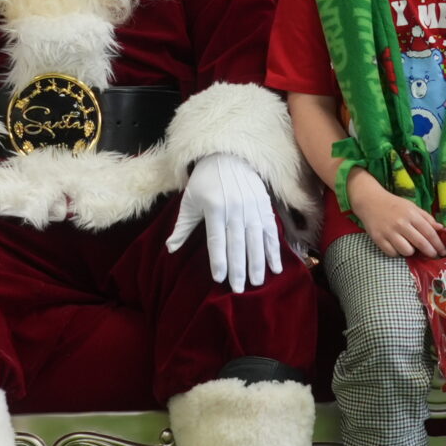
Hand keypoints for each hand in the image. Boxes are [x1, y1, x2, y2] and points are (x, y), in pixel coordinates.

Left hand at [165, 152, 284, 290]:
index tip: (219, 279)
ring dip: (257, 263)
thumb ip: (182, 226)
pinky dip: (274, 250)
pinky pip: (270, 231)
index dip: (218, 260)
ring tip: (257, 283)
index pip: (216, 239)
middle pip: (237, 243)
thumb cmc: (204, 181)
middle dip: (239, 268)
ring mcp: (252, 207)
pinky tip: (275, 267)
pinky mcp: (264, 206)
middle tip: (239, 289)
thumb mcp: (189, 201)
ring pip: (256, 239)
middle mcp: (235, 207)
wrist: (228, 155)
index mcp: (214, 206)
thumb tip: (170, 249)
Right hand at [346, 169, 442, 258]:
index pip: (429, 233)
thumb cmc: (394, 204)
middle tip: (434, 255)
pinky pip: (392, 253)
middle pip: (421, 243)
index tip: (443, 251)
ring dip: (411, 252)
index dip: (438, 244)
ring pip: (407, 251)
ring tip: (411, 247)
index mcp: (411, 214)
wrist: (370, 201)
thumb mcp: (412, 207)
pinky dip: (397, 252)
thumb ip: (427, 218)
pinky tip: (397, 247)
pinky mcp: (378, 239)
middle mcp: (400, 223)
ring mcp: (389, 232)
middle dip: (430, 252)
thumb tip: (441, 228)